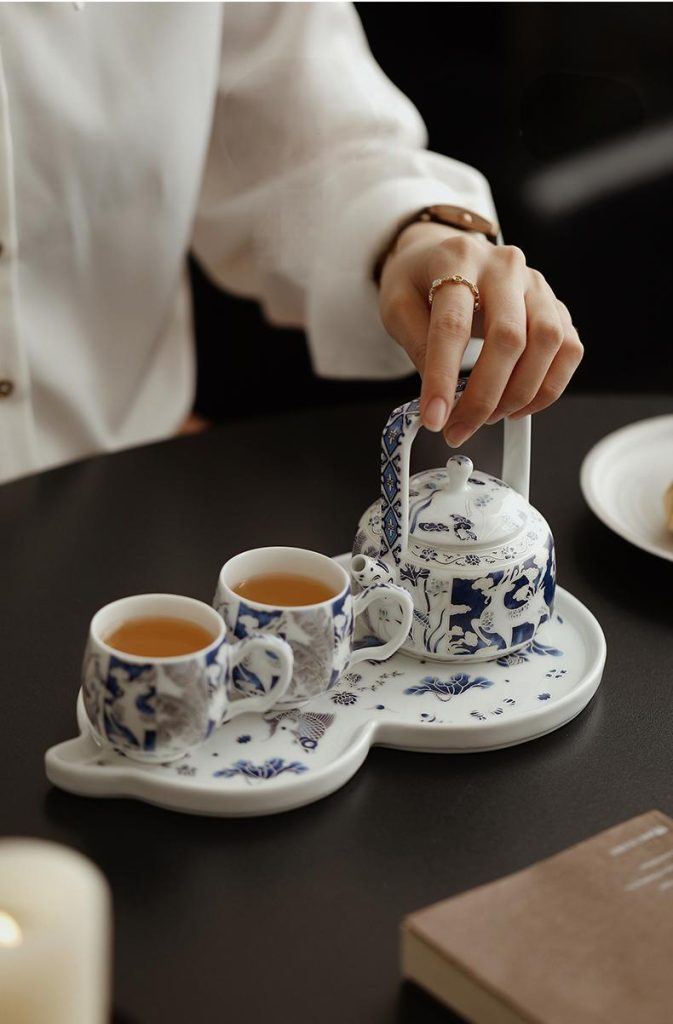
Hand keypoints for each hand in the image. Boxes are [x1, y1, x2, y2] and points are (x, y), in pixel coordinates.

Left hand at [377, 221, 582, 445]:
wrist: (444, 254)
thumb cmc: (420, 279)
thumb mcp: (397, 305)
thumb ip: (416, 346)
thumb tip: (440, 398)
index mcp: (457, 259)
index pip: (453, 325)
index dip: (443, 378)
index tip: (435, 417)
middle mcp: (504, 266)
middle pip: (509, 337)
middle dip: (485, 396)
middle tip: (460, 428)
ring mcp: (536, 284)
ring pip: (547, 343)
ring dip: (520, 393)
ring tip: (489, 416)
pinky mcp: (555, 305)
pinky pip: (569, 349)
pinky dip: (548, 387)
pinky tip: (519, 405)